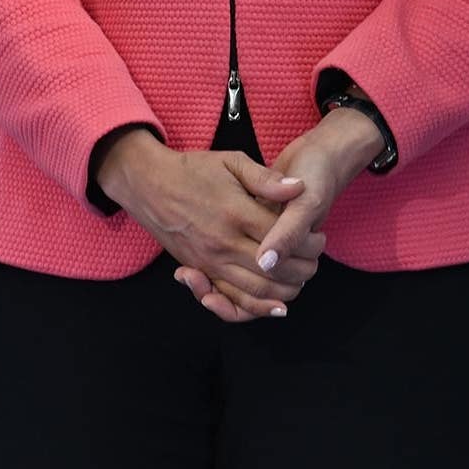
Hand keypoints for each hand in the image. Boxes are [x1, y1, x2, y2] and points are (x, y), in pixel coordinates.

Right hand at [171, 107, 383, 320]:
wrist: (147, 184)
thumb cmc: (191, 169)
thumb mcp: (231, 161)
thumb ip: (266, 178)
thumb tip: (299, 188)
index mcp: (235, 212)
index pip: (282, 237)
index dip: (307, 242)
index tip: (320, 238)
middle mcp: (222, 242)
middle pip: (273, 269)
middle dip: (302, 270)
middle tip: (316, 261)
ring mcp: (209, 261)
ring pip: (256, 290)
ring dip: (284, 290)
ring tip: (301, 280)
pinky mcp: (199, 270)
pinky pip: (231, 298)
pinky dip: (256, 307)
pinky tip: (275, 306)